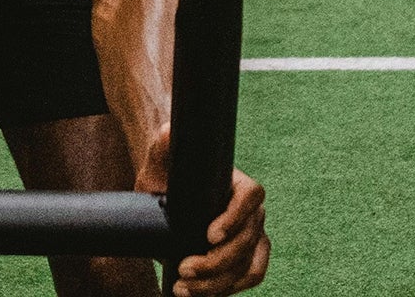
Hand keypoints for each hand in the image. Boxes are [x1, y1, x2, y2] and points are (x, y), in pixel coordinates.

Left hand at [135, 127, 270, 296]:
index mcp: (237, 183)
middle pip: (248, 240)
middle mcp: (250, 211)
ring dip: (219, 283)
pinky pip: (247, 277)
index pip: (250, 197)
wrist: (167, 187)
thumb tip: (168, 133)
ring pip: (248, 265)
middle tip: (184, 270)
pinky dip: (226, 289)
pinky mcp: (242, 257)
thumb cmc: (169, 167)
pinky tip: (198, 294)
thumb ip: (166, 142)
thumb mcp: (164, 153)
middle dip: (217, 262)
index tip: (209, 236)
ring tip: (184, 289)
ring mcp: (251, 236)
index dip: (235, 218)